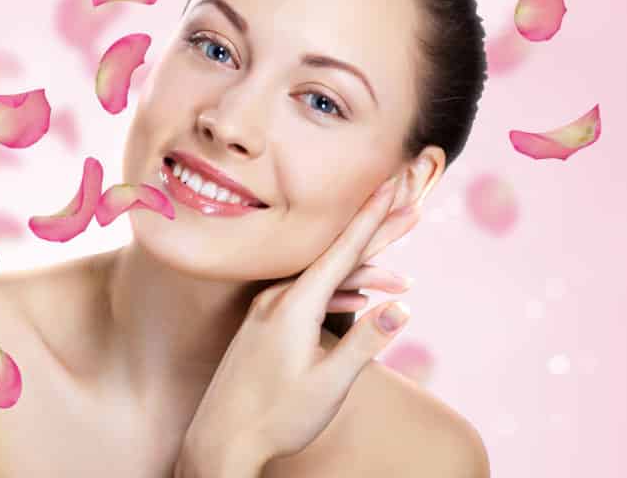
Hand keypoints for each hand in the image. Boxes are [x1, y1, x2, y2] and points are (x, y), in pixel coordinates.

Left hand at [180, 174, 419, 472]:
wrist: (219, 443)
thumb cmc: (275, 419)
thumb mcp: (328, 385)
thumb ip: (365, 343)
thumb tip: (404, 308)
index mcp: (295, 305)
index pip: (343, 249)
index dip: (373, 215)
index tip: (394, 183)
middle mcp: (279, 297)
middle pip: (337, 254)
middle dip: (377, 227)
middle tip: (408, 200)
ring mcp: (269, 309)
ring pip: (324, 275)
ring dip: (362, 265)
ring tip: (396, 261)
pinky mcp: (265, 324)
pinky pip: (309, 293)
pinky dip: (339, 290)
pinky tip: (360, 297)